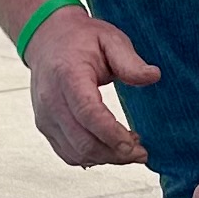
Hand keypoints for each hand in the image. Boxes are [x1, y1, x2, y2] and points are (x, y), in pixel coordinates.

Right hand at [24, 9, 161, 167]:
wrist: (47, 39)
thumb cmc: (81, 39)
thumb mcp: (110, 39)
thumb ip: (130, 61)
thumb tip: (153, 76)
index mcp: (67, 75)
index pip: (88, 113)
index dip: (112, 134)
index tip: (135, 144)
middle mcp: (51, 100)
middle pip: (82, 141)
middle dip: (115, 153)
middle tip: (141, 152)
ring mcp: (45, 116)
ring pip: (76, 153)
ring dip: (106, 158)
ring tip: (129, 148)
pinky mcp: (45, 127)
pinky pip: (69, 154)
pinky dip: (92, 158)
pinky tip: (110, 149)